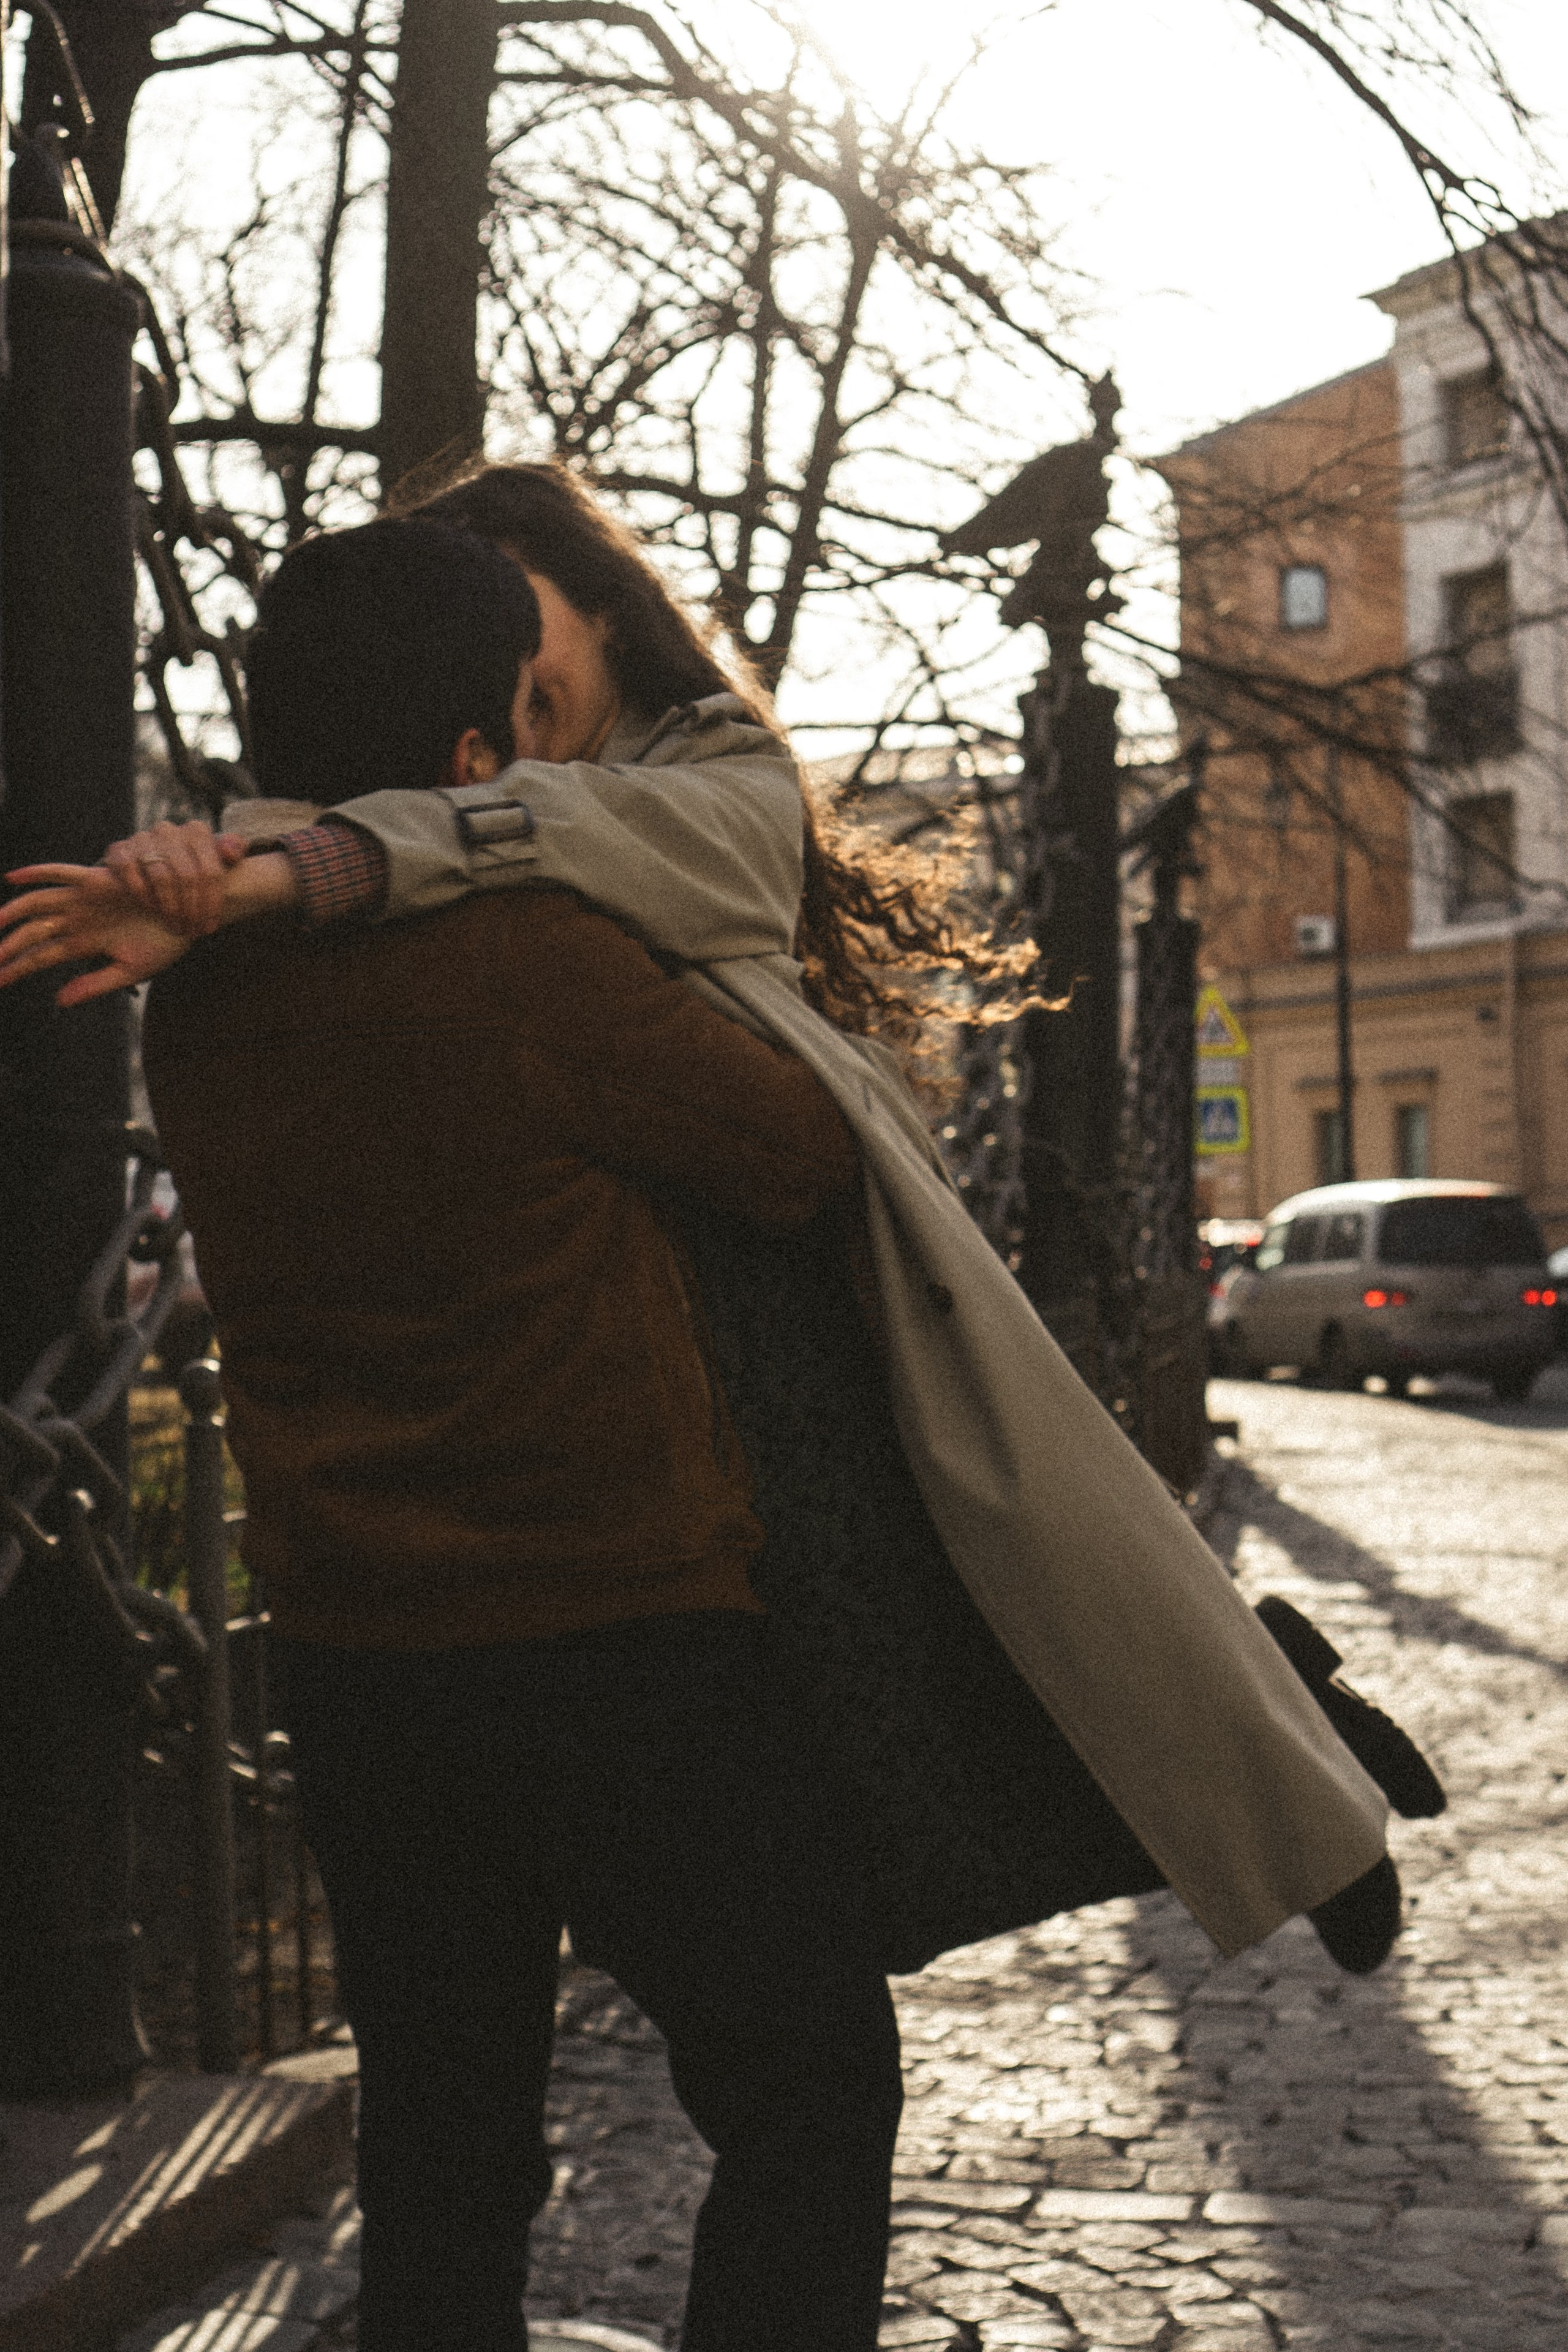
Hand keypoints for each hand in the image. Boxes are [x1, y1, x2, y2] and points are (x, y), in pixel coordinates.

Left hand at [0, 864, 189, 1003]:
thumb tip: (59, 1000)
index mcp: (83, 944)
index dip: (16, 969)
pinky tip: (12, 878)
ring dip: (10, 915)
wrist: (193, 915)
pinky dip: (36, 874)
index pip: (40, 957)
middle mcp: (77, 920)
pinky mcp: (94, 881)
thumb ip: (94, 984)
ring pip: (36, 905)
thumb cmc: (166, 943)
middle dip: (6, 947)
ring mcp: (83, 900)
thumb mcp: (130, 970)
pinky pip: (59, 873)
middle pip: (31, 932)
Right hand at [102, 818, 247, 937]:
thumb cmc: (188, 868)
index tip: (210, 927)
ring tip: (176, 926)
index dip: (212, 903)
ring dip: (171, 908)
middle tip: (192, 931)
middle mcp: (169, 830)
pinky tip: (153, 910)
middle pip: (187, 876)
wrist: (146, 864)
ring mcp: (142, 837)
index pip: (210, 871)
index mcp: (196, 831)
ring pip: (162, 877)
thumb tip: (233, 851)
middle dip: (192, 910)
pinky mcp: (119, 849)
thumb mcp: (213, 860)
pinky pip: (131, 873)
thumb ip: (231, 850)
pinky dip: (143, 895)